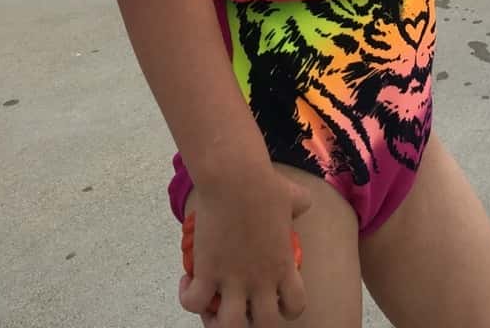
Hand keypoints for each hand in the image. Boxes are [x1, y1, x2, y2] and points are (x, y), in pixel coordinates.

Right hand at [179, 166, 310, 325]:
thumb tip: (302, 201)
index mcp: (282, 265)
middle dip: (253, 321)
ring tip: (210, 305)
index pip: (295, 306)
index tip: (272, 294)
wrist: (235, 177)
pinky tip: (187, 281)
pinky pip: (194, 302)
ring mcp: (233, 279)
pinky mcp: (207, 271)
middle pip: (264, 325)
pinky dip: (188, 297)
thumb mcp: (292, 196)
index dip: (285, 306)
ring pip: (229, 325)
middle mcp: (260, 280)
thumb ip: (300, 204)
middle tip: (240, 304)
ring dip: (218, 321)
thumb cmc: (263, 183)